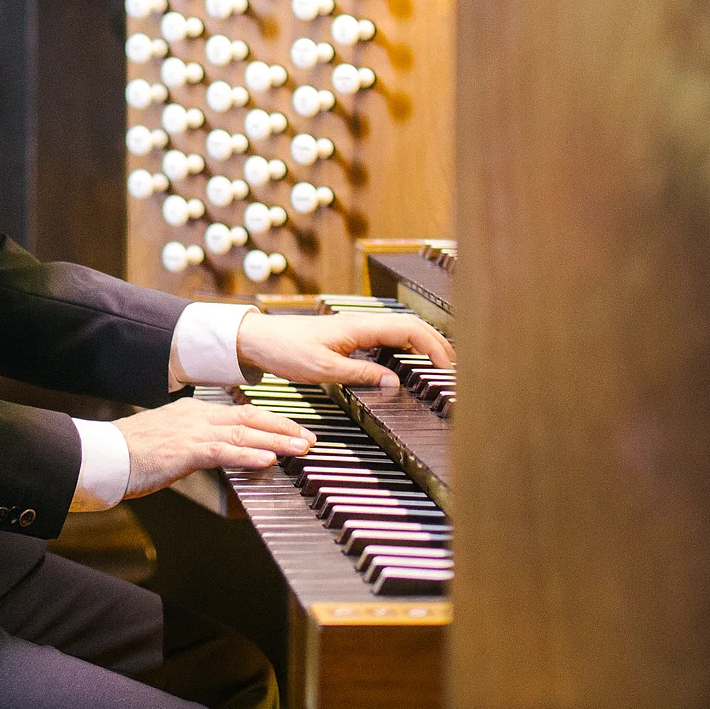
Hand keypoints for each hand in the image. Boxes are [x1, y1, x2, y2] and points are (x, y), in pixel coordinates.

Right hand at [113, 397, 313, 498]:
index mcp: (193, 411)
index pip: (241, 412)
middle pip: (250, 418)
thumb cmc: (132, 453)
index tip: (293, 429)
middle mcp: (196, 416)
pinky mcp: (185, 451)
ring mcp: (191, 432)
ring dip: (277, 441)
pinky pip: (223, 451)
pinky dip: (248, 454)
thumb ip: (196, 443)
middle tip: (310, 438)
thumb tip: (218, 453)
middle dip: (284, 428)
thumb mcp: (169, 441)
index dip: (271, 421)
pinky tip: (268, 459)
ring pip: (243, 432)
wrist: (105, 455)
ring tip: (302, 448)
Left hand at [236, 311, 454, 386]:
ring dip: (420, 346)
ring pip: (397, 332)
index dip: (434, 346)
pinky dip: (401, 349)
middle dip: (435, 344)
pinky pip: (382, 339)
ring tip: (437, 366)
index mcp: (358, 327)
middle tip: (453, 368)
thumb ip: (361, 376)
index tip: (449, 367)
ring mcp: (353, 329)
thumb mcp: (323, 370)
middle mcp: (360, 324)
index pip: (408, 329)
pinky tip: (404, 364)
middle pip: (409, 328)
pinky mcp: (346, 337)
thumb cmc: (285, 350)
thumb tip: (395, 384)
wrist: (256, 339)